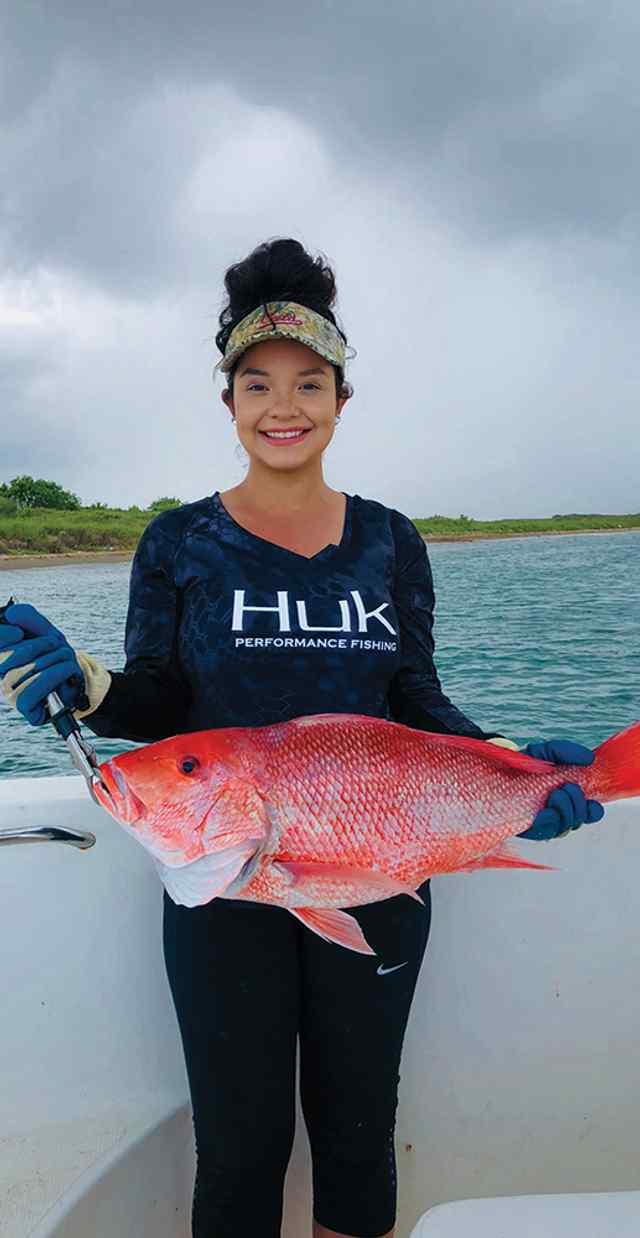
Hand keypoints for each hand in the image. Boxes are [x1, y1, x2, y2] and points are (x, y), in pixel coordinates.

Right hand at [0, 603, 88, 726]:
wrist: (79, 678)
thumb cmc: (58, 656)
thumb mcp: (45, 631)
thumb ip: (30, 619)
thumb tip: (11, 614)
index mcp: (3, 657)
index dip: (1, 637)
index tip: (18, 632)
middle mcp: (2, 676)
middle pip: (4, 659)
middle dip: (37, 645)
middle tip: (55, 643)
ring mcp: (10, 693)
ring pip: (20, 674)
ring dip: (52, 659)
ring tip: (66, 658)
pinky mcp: (24, 707)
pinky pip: (29, 693)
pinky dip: (54, 676)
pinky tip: (66, 671)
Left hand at [517, 739, 604, 839]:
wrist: (499, 766)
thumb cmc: (528, 761)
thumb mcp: (547, 751)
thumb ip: (566, 751)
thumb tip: (589, 759)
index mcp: (568, 797)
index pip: (589, 812)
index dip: (593, 812)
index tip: (591, 803)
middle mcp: (559, 812)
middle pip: (577, 821)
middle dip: (577, 806)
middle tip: (566, 788)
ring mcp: (544, 821)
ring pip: (563, 828)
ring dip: (565, 813)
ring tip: (555, 794)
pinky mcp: (527, 826)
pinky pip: (542, 832)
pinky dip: (547, 822)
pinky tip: (544, 812)